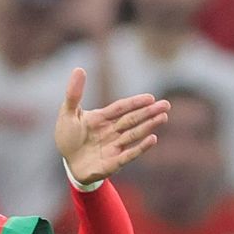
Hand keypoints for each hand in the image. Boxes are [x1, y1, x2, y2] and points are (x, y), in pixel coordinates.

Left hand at [55, 69, 167, 184]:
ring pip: (133, 135)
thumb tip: (79, 69)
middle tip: (166, 105)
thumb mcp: (67, 114)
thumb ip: (74, 94)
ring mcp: (113, 147)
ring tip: (163, 117)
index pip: (122, 108)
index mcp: (103, 118)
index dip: (135, 102)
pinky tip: (153, 139)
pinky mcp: (111, 164)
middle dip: (149, 112)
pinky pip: (128, 155)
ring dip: (148, 126)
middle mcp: (111, 131)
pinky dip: (140, 148)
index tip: (150, 97)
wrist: (67, 163)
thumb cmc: (68, 138)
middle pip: (132, 120)